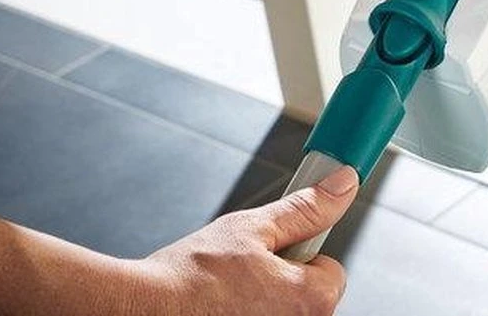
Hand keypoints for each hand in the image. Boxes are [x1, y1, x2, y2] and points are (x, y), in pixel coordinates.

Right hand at [130, 165, 358, 315]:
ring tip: (227, 291)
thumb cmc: (192, 273)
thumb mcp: (253, 227)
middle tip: (245, 270)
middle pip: (308, 295)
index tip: (273, 251)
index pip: (332, 271)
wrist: (144, 309)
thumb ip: (305, 209)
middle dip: (283, 278)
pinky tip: (220, 308)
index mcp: (311, 300)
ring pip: (282, 311)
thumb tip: (342, 185)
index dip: (302, 254)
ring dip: (262, 299)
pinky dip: (245, 314)